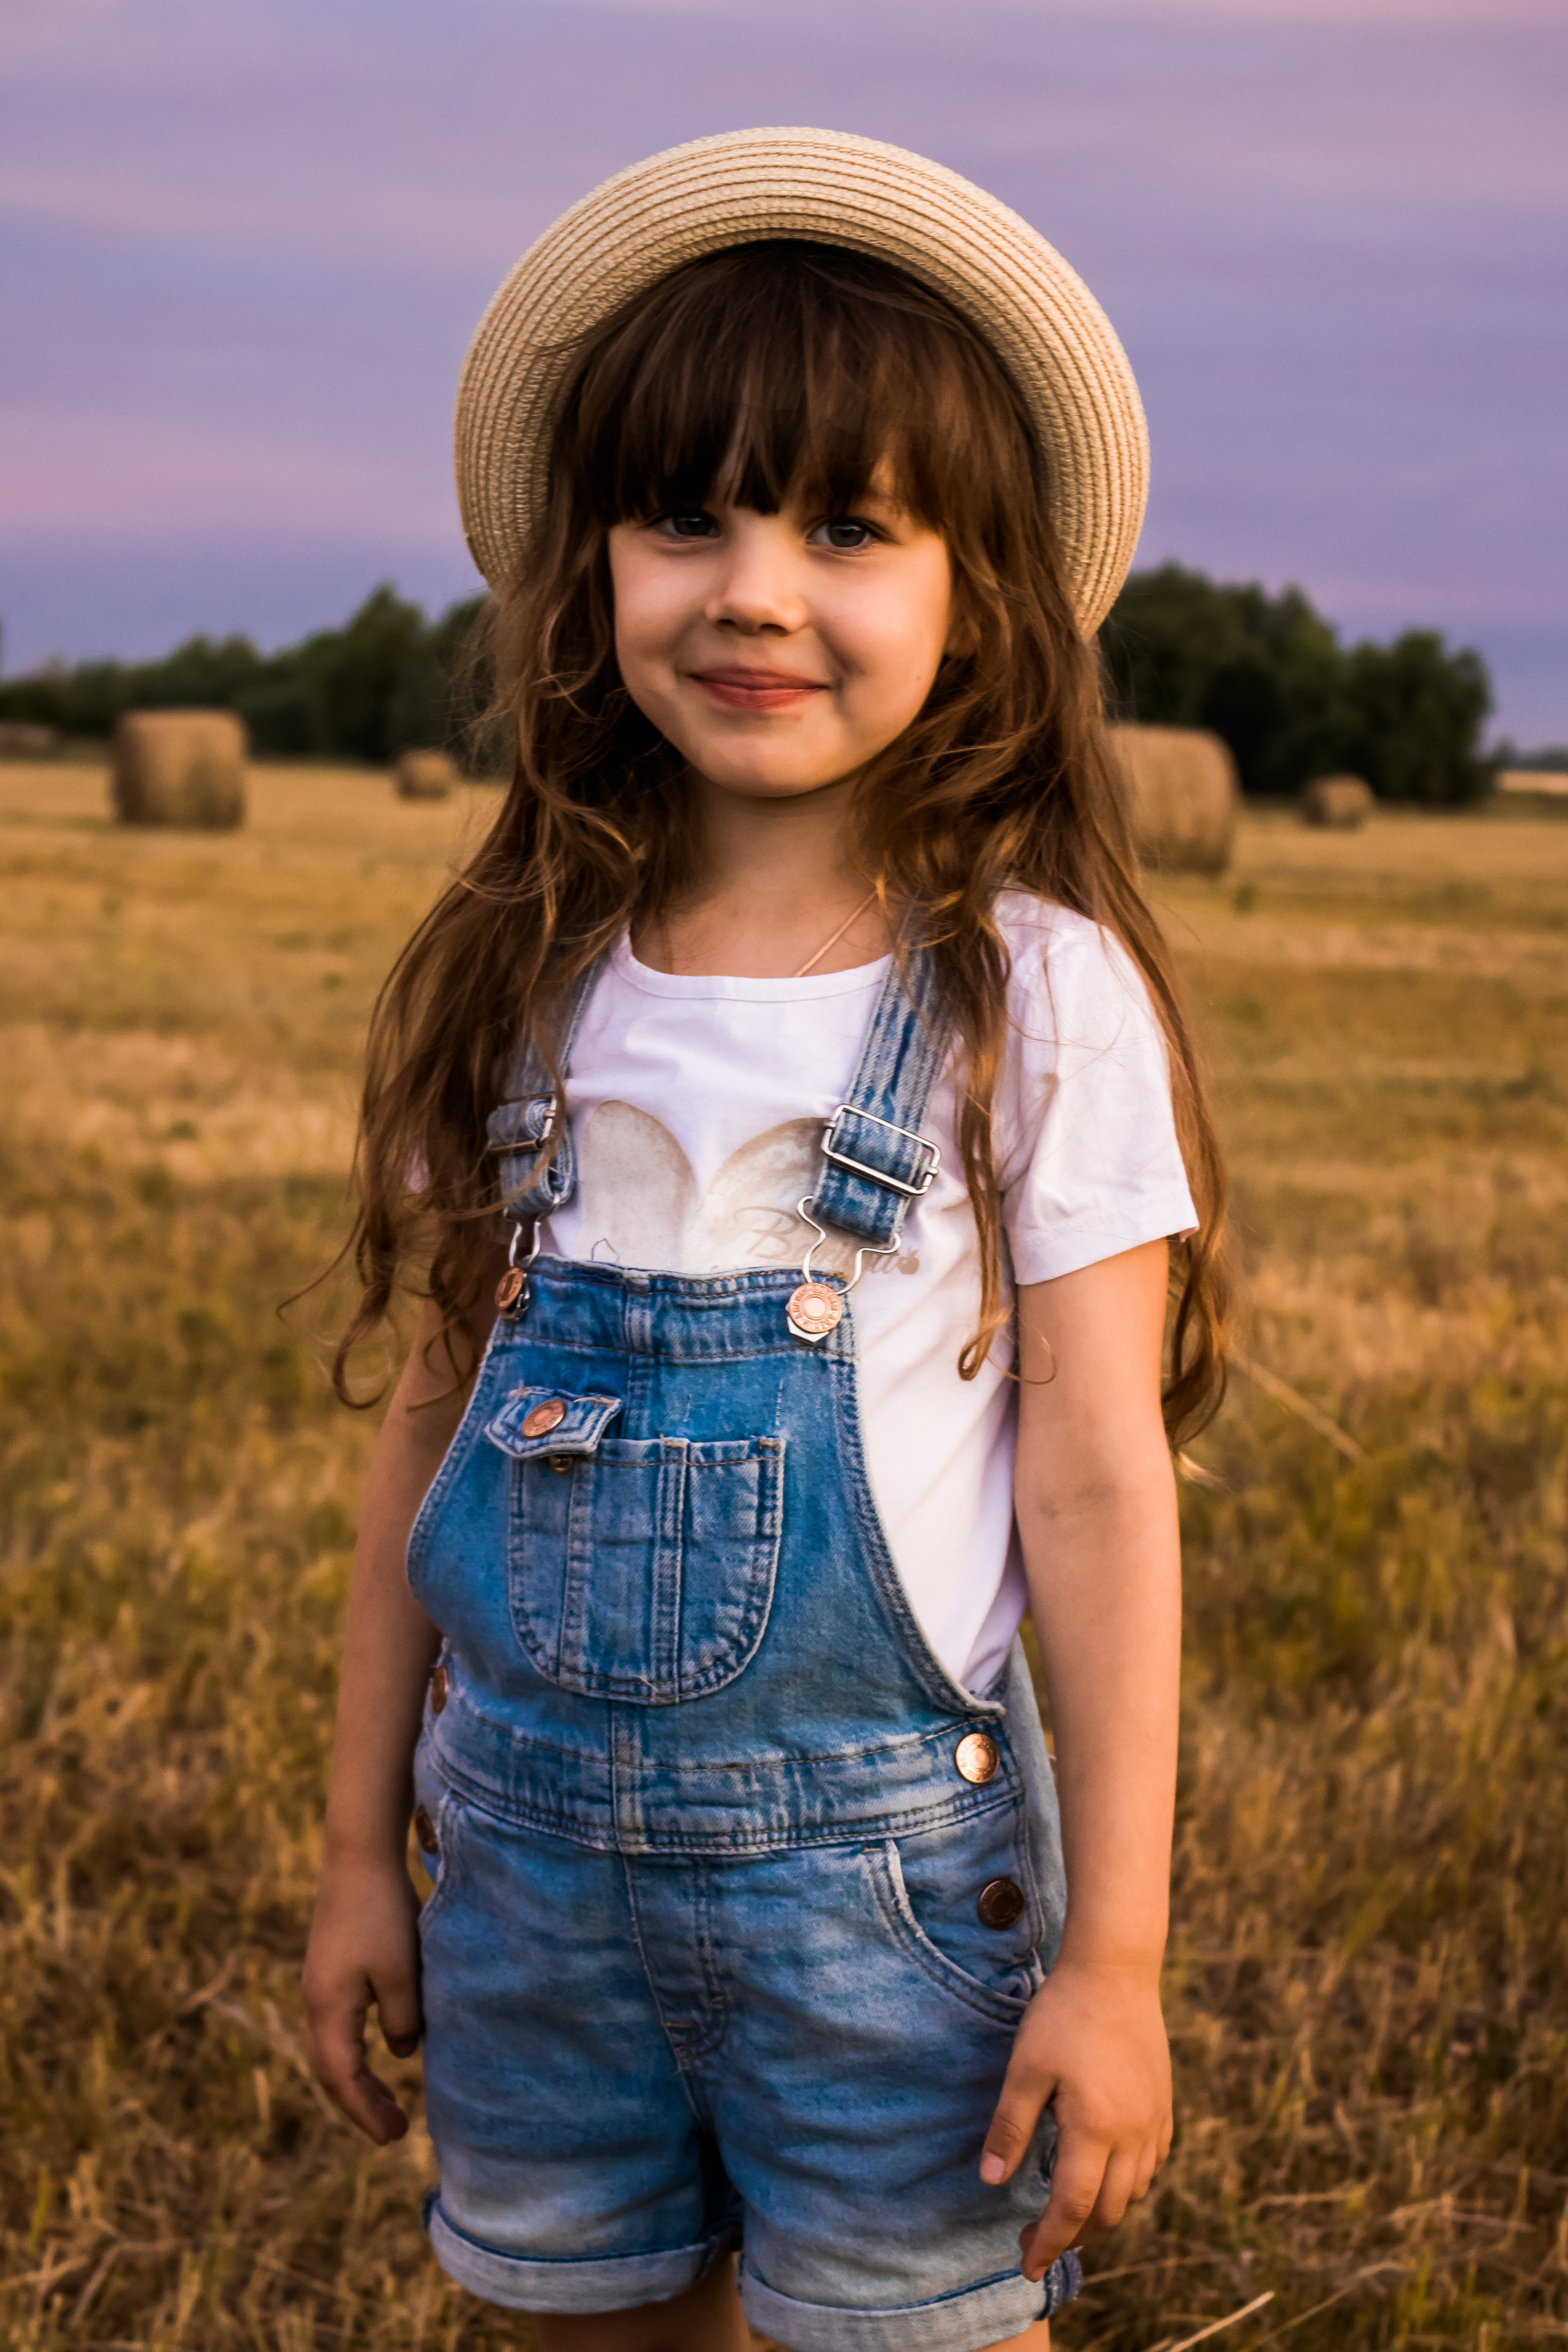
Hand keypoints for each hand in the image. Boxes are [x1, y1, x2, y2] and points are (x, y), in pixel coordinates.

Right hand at [303, 1852, 424, 2142]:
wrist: (359, 1858)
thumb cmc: (384, 1913)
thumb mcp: (402, 1972)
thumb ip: (402, 2020)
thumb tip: (401, 2054)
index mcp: (329, 2008)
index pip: (342, 2078)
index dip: (366, 2112)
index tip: (394, 2137)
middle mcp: (315, 2002)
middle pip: (331, 2071)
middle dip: (360, 2105)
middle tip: (394, 2131)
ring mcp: (319, 1986)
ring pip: (333, 2050)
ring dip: (357, 2080)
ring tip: (388, 2104)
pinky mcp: (329, 1970)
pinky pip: (339, 2027)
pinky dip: (356, 2052)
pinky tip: (382, 2051)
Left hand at [979, 1958, 1171, 2278]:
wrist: (1116, 1969)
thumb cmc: (1063, 2014)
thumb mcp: (1025, 2068)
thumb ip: (1010, 2127)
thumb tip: (992, 2181)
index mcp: (1095, 2129)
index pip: (1072, 2208)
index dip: (1049, 2242)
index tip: (1027, 2265)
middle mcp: (1133, 2134)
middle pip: (1108, 2211)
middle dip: (1073, 2234)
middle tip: (1038, 2237)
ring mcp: (1154, 2120)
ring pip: (1135, 2192)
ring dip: (1103, 2210)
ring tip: (1068, 2207)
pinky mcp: (1164, 2104)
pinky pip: (1153, 2163)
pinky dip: (1130, 2182)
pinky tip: (1107, 2172)